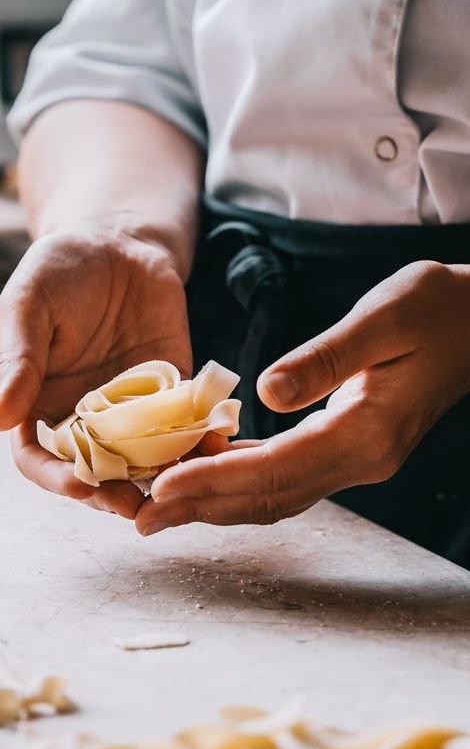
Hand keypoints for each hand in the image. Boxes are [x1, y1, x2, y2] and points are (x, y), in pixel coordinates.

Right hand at [0, 229, 191, 517]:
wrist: (122, 242)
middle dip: (112, 494)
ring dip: (160, 479)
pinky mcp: (174, 394)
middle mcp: (86, 417)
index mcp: (41, 404)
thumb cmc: (63, 269)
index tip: (81, 487)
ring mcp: (133, 410)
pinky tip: (214, 445)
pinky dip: (200, 440)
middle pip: (96, 472)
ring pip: (144, 460)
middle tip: (134, 506)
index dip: (57, 479)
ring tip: (178, 488)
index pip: (41, 459)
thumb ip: (16, 359)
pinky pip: (186, 426)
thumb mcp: (29, 306)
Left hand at [135, 260, 469, 534]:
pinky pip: (287, 477)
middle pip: (270, 496)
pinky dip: (242, 480)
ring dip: (217, 503)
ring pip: (276, 495)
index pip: (279, 467)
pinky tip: (208, 472)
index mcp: (368, 431)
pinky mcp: (350, 449)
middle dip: (203, 507)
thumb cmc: (435, 310)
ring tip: (161, 507)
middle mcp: (362, 460)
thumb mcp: (382, 318)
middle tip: (142, 517)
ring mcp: (358, 460)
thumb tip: (267, 392)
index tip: (164, 487)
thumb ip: (325, 358)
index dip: (217, 478)